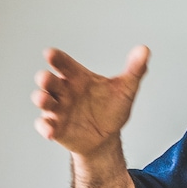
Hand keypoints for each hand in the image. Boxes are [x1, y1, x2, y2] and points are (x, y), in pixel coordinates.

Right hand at [33, 45, 149, 161]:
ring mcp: (58, 109)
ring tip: (44, 99)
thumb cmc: (111, 109)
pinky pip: (45, 126)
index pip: (64, 64)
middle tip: (45, 78)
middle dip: (45, 79)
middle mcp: (64, 91)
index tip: (50, 54)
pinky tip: (50, 130)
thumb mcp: (125, 89)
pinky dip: (45, 127)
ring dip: (41, 99)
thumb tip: (144, 50)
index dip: (56, 58)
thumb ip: (134, 70)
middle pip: (49, 81)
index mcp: (77, 77)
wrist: (107, 136)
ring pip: (44, 101)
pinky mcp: (55, 127)